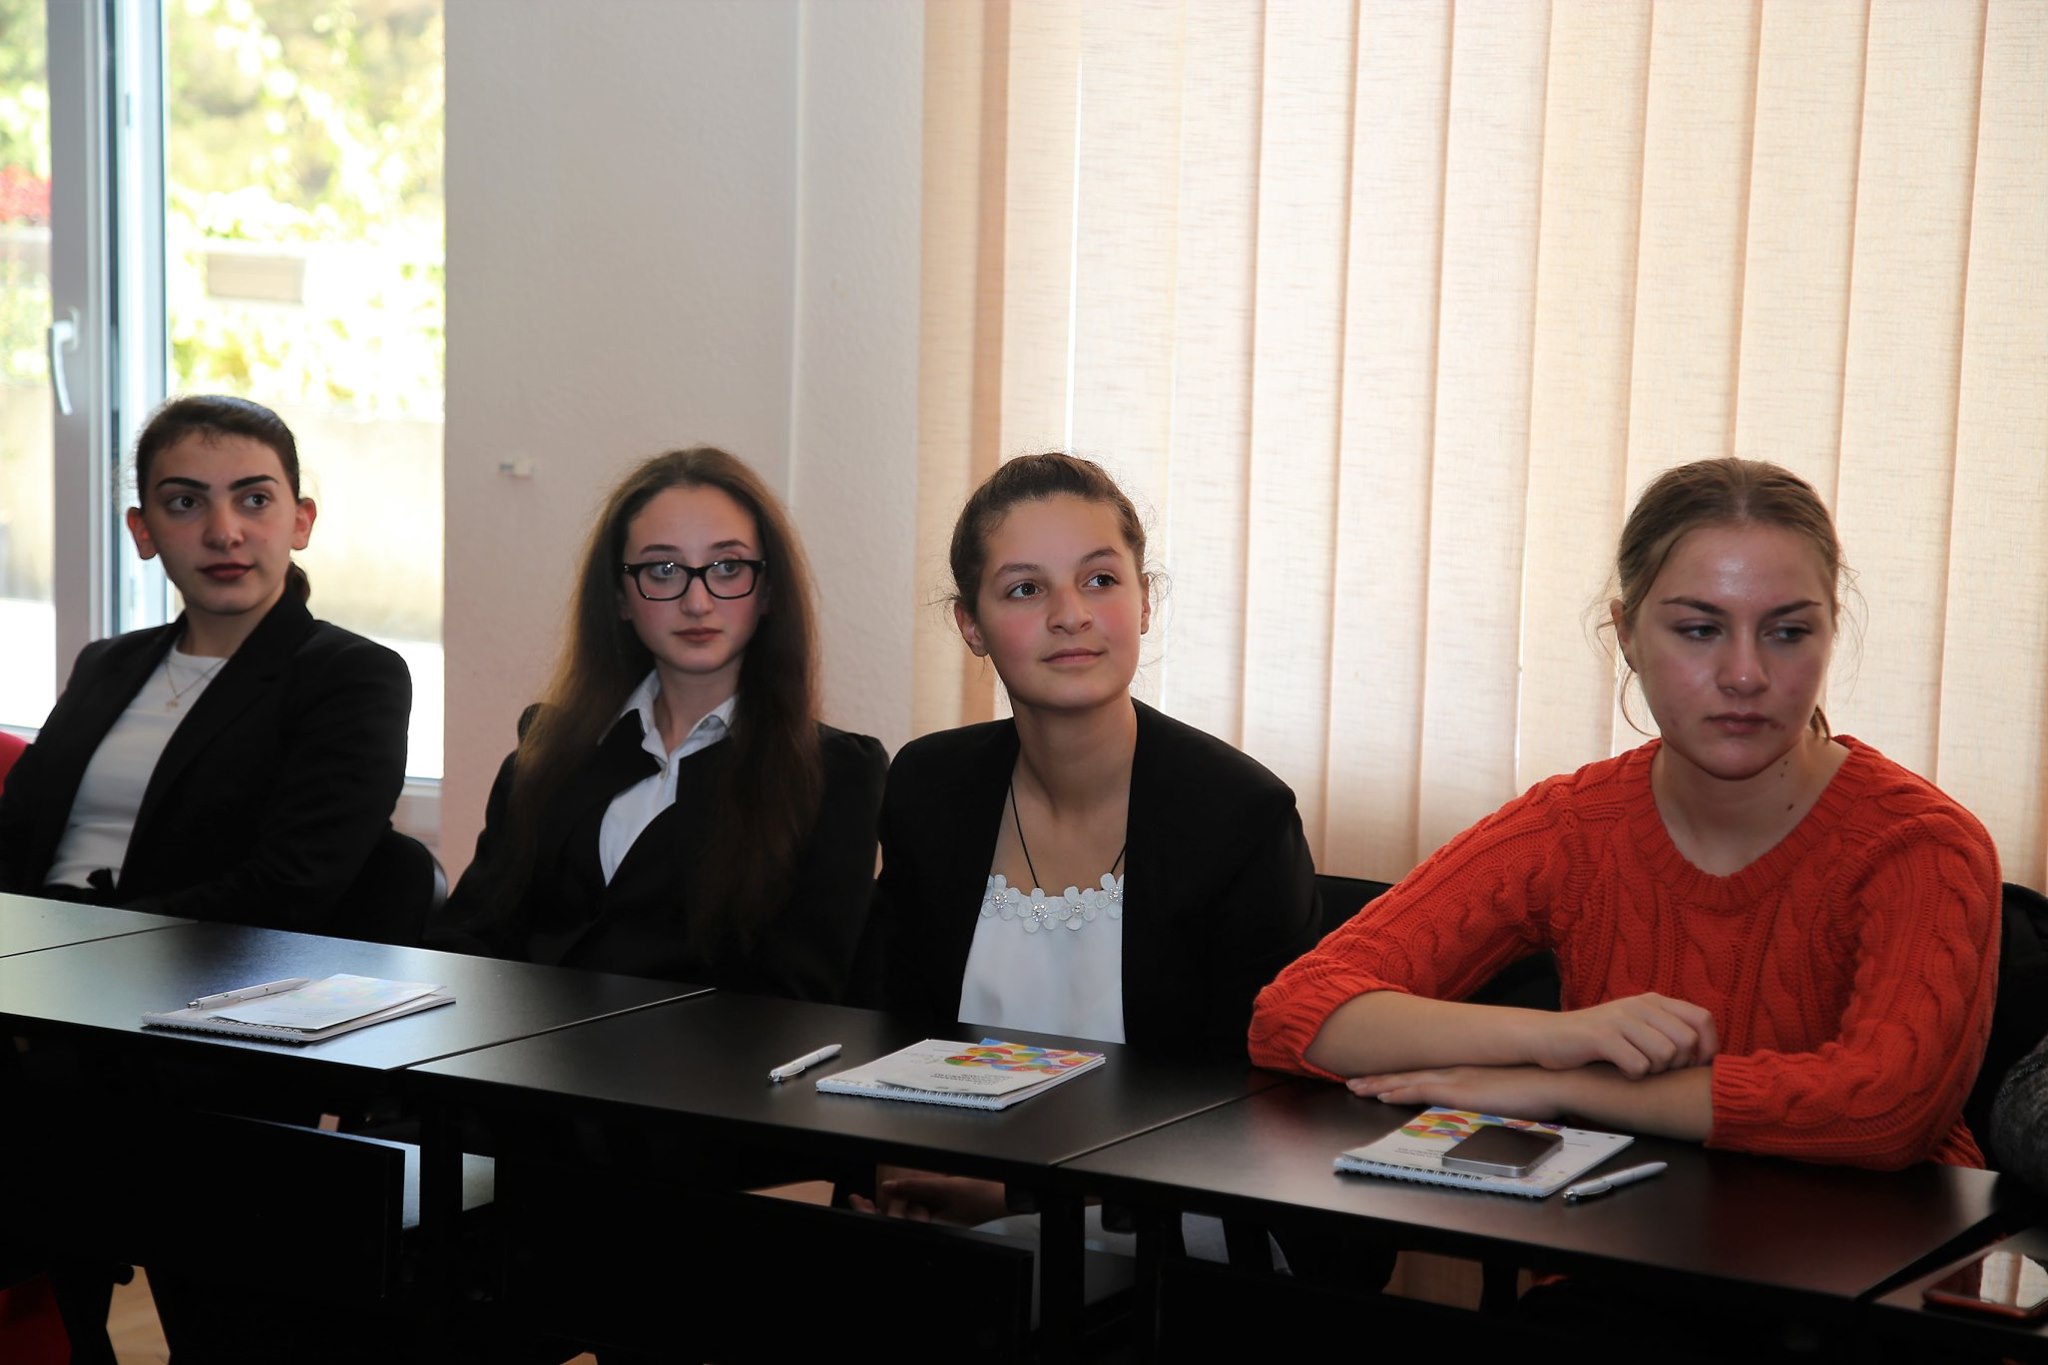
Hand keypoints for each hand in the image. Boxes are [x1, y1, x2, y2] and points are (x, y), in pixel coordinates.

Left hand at [848, 1172, 1011, 1226]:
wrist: (1004, 1197)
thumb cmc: (980, 1196)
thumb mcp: (944, 1188)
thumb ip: (914, 1187)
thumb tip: (888, 1187)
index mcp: (929, 1227)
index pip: (893, 1223)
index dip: (871, 1214)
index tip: (857, 1200)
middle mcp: (931, 1228)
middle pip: (897, 1223)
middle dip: (876, 1212)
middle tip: (859, 1199)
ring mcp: (936, 1223)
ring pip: (906, 1218)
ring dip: (891, 1207)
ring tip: (874, 1197)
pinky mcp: (942, 1217)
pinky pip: (918, 1212)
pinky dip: (907, 1204)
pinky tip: (901, 1195)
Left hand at [1346, 1064, 1578, 1119]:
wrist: (1556, 1080)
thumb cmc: (1540, 1088)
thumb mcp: (1508, 1092)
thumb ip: (1492, 1097)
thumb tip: (1486, 1105)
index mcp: (1467, 1071)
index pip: (1424, 1073)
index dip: (1398, 1076)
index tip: (1376, 1079)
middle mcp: (1456, 1071)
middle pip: (1408, 1074)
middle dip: (1378, 1079)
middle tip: (1353, 1081)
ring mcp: (1457, 1079)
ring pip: (1408, 1080)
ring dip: (1379, 1084)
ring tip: (1356, 1087)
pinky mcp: (1461, 1090)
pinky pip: (1422, 1091)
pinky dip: (1399, 1092)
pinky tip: (1382, 1095)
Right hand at [1530, 993, 1717, 1077]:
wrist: (1547, 1036)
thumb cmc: (1598, 1039)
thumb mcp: (1636, 1025)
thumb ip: (1667, 1030)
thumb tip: (1707, 1053)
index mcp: (1653, 1001)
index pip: (1703, 1019)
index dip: (1707, 1048)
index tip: (1691, 1066)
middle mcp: (1640, 1005)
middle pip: (1687, 1041)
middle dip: (1678, 1065)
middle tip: (1657, 1069)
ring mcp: (1620, 1019)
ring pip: (1666, 1055)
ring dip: (1654, 1070)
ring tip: (1636, 1068)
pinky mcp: (1601, 1037)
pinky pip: (1638, 1065)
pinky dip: (1632, 1075)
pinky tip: (1619, 1070)